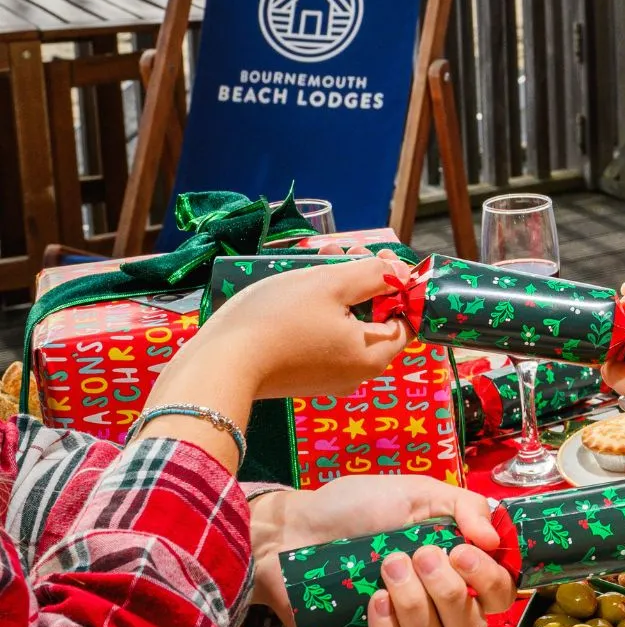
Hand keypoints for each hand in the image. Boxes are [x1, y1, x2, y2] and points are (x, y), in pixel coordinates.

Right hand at [158, 256, 410, 402]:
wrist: (217, 366)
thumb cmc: (277, 320)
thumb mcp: (330, 285)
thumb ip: (372, 276)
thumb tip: (402, 276)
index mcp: (373, 356)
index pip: (405, 318)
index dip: (397, 284)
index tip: (379, 256)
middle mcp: (356, 373)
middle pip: (374, 318)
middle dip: (363, 279)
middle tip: (345, 249)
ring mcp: (326, 377)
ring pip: (345, 324)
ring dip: (339, 289)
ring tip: (320, 256)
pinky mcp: (299, 375)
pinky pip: (321, 337)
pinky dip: (318, 310)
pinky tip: (300, 284)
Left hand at [250, 475, 516, 626]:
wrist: (295, 527)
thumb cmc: (358, 507)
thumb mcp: (418, 493)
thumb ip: (465, 507)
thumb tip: (495, 540)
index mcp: (458, 572)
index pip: (500, 595)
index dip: (490, 581)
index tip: (463, 551)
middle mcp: (438, 610)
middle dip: (449, 591)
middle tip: (420, 554)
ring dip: (413, 603)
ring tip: (387, 566)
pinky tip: (374, 602)